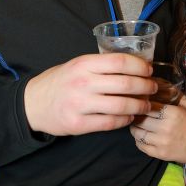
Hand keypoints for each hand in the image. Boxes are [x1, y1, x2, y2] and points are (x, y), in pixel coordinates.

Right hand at [24, 53, 155, 134]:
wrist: (32, 104)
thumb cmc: (59, 81)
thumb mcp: (76, 65)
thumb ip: (100, 65)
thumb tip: (133, 65)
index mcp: (84, 64)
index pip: (120, 62)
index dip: (140, 66)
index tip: (149, 70)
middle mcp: (83, 83)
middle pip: (125, 84)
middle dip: (145, 86)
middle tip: (153, 88)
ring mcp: (80, 104)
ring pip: (121, 105)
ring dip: (139, 105)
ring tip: (146, 104)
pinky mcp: (79, 124)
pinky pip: (110, 122)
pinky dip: (125, 120)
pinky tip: (130, 116)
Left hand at [130, 95, 185, 163]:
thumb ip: (172, 92)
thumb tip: (155, 83)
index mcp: (172, 113)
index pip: (147, 106)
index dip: (142, 103)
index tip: (140, 102)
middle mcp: (165, 128)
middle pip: (140, 119)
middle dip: (137, 115)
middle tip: (136, 112)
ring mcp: (161, 143)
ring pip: (137, 133)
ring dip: (135, 127)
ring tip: (137, 123)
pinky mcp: (159, 154)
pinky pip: (140, 146)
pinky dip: (138, 140)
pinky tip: (142, 135)